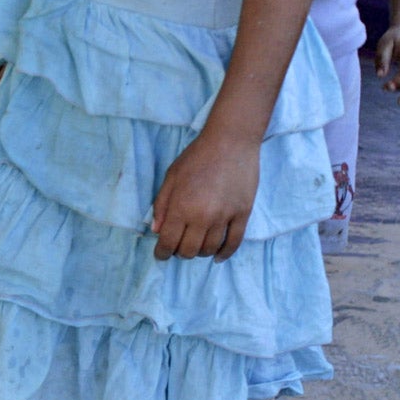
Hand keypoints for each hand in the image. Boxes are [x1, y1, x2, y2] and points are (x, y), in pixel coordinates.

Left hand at [150, 128, 259, 260]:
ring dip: (200, 253)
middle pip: (189, 250)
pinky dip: (224, 254)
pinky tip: (216, 257)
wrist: (230, 142)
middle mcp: (203, 217)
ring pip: (210, 249)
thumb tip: (156, 231)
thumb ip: (161, 205)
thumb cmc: (196, 157)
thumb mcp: (171, 178)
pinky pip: (234, 243)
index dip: (162, 252)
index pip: (168, 242)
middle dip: (179, 253)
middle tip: (177, 247)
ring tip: (195, 247)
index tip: (160, 254)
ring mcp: (225, 217)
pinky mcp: (243, 215)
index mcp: (181, 207)